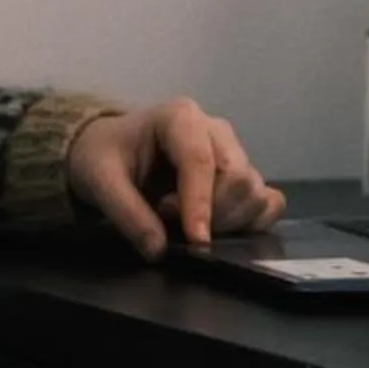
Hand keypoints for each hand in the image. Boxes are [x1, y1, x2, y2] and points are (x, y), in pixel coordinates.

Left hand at [63, 97, 286, 260]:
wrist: (107, 151)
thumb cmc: (103, 157)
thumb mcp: (100, 181)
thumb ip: (127, 214)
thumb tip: (158, 250)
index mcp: (181, 118)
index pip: (201, 160)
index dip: (201, 203)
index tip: (196, 241)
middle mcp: (216, 130)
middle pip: (237, 177)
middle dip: (212, 213)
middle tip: (170, 222)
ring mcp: (234, 153)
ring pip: (254, 193)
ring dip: (228, 221)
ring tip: (185, 222)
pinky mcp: (242, 177)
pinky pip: (268, 202)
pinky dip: (251, 222)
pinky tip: (220, 228)